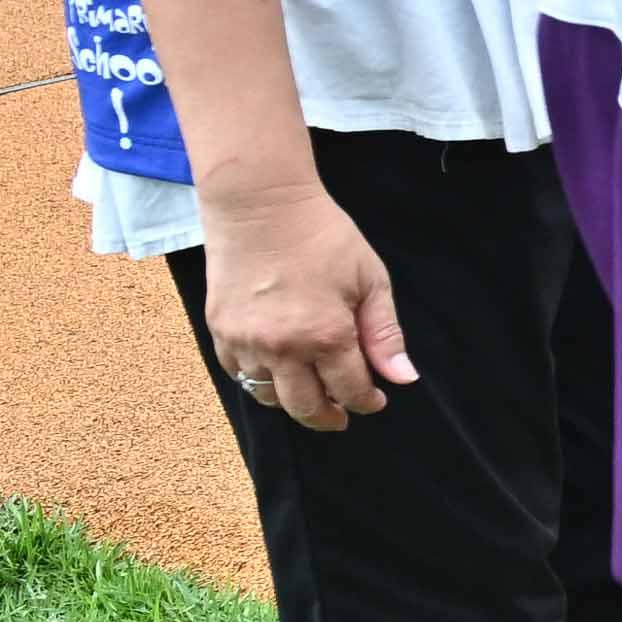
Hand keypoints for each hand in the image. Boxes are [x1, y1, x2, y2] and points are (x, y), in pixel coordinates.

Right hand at [198, 174, 413, 426]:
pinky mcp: (219, 330)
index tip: (374, 400)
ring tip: (309, 391)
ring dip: (291, 400)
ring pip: (267, 396)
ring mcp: (245, 342)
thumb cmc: (323, 236)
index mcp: (326, 336)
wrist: (260, 204)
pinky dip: (257, 379)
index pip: (350, 391)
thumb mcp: (369, 279)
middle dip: (328, 417)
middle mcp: (282, 348)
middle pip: (305, 407)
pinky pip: (237, 374)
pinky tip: (275, 369)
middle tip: (340, 415)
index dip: (366, 402)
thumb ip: (384, 334)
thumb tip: (402, 379)